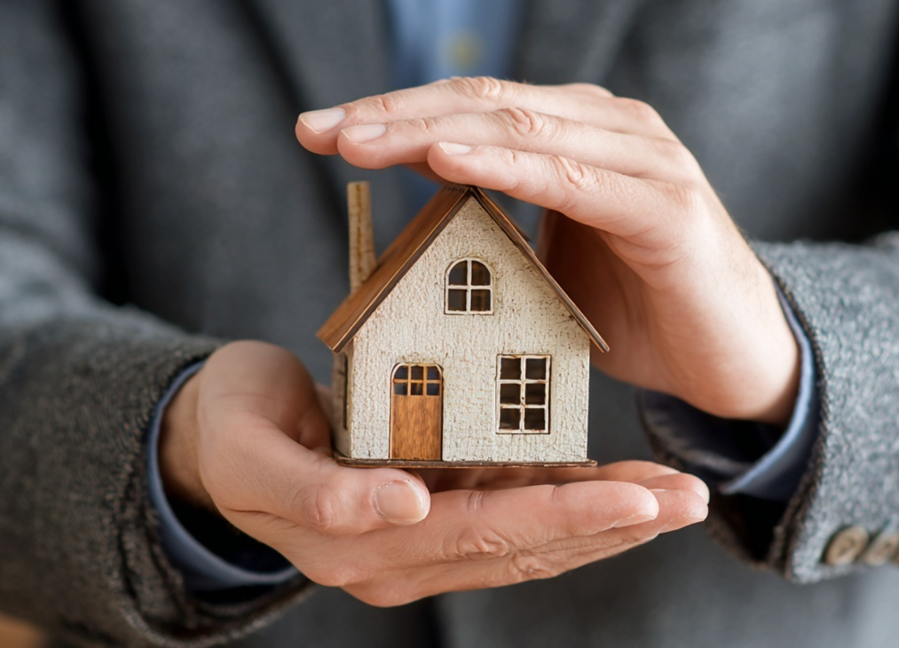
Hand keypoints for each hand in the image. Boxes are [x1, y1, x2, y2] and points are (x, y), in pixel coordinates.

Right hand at [161, 341, 706, 604]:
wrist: (217, 438)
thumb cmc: (232, 433)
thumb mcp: (252, 456)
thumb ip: (319, 494)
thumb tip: (403, 505)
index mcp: (365, 546)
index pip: (481, 534)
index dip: (559, 519)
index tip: (630, 501)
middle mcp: (405, 552)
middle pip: (524, 543)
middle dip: (610, 523)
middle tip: (686, 499)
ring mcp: (423, 535)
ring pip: (529, 534)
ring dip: (605, 516)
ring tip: (676, 495)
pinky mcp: (432, 507)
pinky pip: (510, 509)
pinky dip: (567, 497)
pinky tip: (617, 483)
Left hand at [296, 77, 800, 425]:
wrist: (733, 357)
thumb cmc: (639, 307)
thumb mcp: (550, 263)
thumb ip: (501, 225)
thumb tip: (430, 210)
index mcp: (576, 135)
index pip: (470, 109)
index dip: (394, 115)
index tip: (322, 132)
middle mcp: (608, 129)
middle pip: (482, 104)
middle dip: (394, 115)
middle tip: (321, 129)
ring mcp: (641, 159)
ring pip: (518, 128)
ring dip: (431, 132)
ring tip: (360, 139)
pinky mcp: (665, 207)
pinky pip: (572, 180)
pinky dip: (505, 167)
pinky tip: (446, 161)